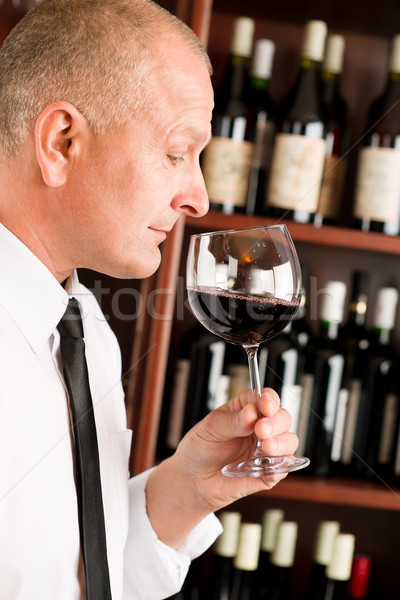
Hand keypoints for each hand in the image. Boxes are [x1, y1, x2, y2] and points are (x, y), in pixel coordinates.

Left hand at [175, 387, 297, 510]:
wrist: (192, 479)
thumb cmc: (200, 448)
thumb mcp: (211, 428)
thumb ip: (232, 422)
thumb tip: (251, 413)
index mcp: (247, 410)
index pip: (266, 398)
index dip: (269, 400)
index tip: (265, 406)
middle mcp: (261, 427)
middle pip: (282, 417)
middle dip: (276, 422)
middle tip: (261, 429)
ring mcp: (266, 449)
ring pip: (289, 441)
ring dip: (282, 443)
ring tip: (266, 447)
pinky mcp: (268, 472)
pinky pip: (283, 469)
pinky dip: (280, 467)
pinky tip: (269, 468)